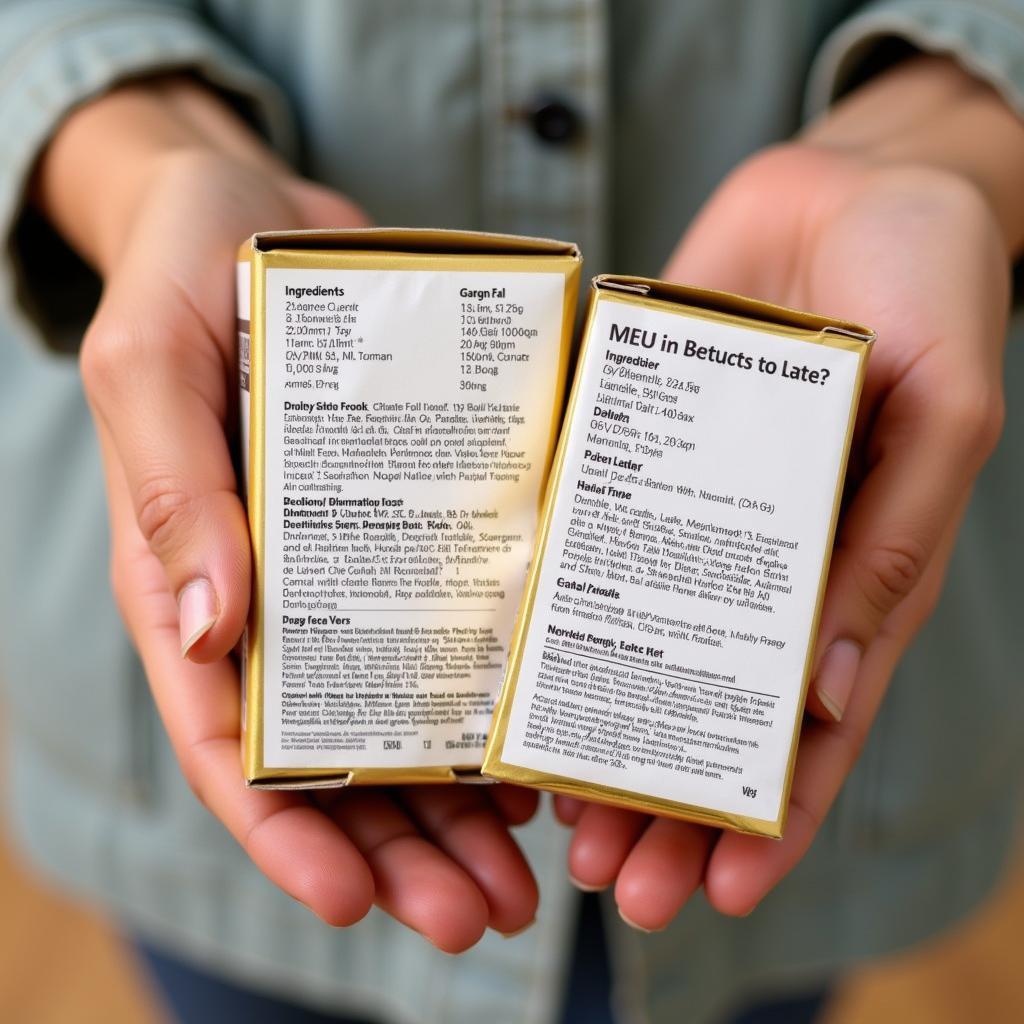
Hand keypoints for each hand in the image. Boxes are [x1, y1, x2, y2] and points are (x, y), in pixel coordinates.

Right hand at [39, 82, 538, 950]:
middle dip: (403, 848)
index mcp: (198, 577)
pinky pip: (461, 625)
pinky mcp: (423, 518)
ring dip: (464, 805)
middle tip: (484, 918)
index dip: (282, 833)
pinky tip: (549, 754)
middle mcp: (284, 590)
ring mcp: (359, 563)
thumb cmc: (187, 272)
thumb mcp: (156, 363)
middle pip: (337, 755)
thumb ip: (174, 488)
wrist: (260, 210)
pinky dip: (499, 699)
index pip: (229, 736)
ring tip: (532, 872)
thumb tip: (208, 628)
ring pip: (410, 714)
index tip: (349, 906)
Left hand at [556, 57, 1017, 929]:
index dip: (775, 811)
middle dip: (666, 795)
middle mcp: (761, 555)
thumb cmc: (929, 282)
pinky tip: (512, 653)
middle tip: (610, 878)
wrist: (850, 180)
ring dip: (599, 722)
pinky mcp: (631, 445)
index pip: (812, 719)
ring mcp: (688, 505)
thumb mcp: (945, 408)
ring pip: (636, 635)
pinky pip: (586, 528)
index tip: (725, 891)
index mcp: (849, 568)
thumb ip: (896, 538)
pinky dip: (557, 592)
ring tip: (552, 809)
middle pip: (708, 700)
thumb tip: (833, 683)